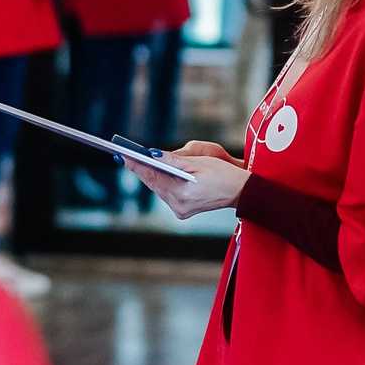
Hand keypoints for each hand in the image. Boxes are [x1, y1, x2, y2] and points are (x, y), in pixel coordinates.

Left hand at [125, 138, 246, 217]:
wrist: (241, 191)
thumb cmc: (223, 174)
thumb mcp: (198, 162)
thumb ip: (173, 160)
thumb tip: (153, 154)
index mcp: (180, 194)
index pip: (152, 176)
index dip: (136, 165)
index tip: (122, 156)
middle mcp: (178, 205)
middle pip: (154, 183)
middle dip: (143, 169)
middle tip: (127, 156)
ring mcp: (181, 210)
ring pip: (160, 188)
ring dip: (154, 175)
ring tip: (140, 161)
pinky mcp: (184, 210)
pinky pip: (168, 192)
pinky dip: (164, 182)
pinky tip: (159, 172)